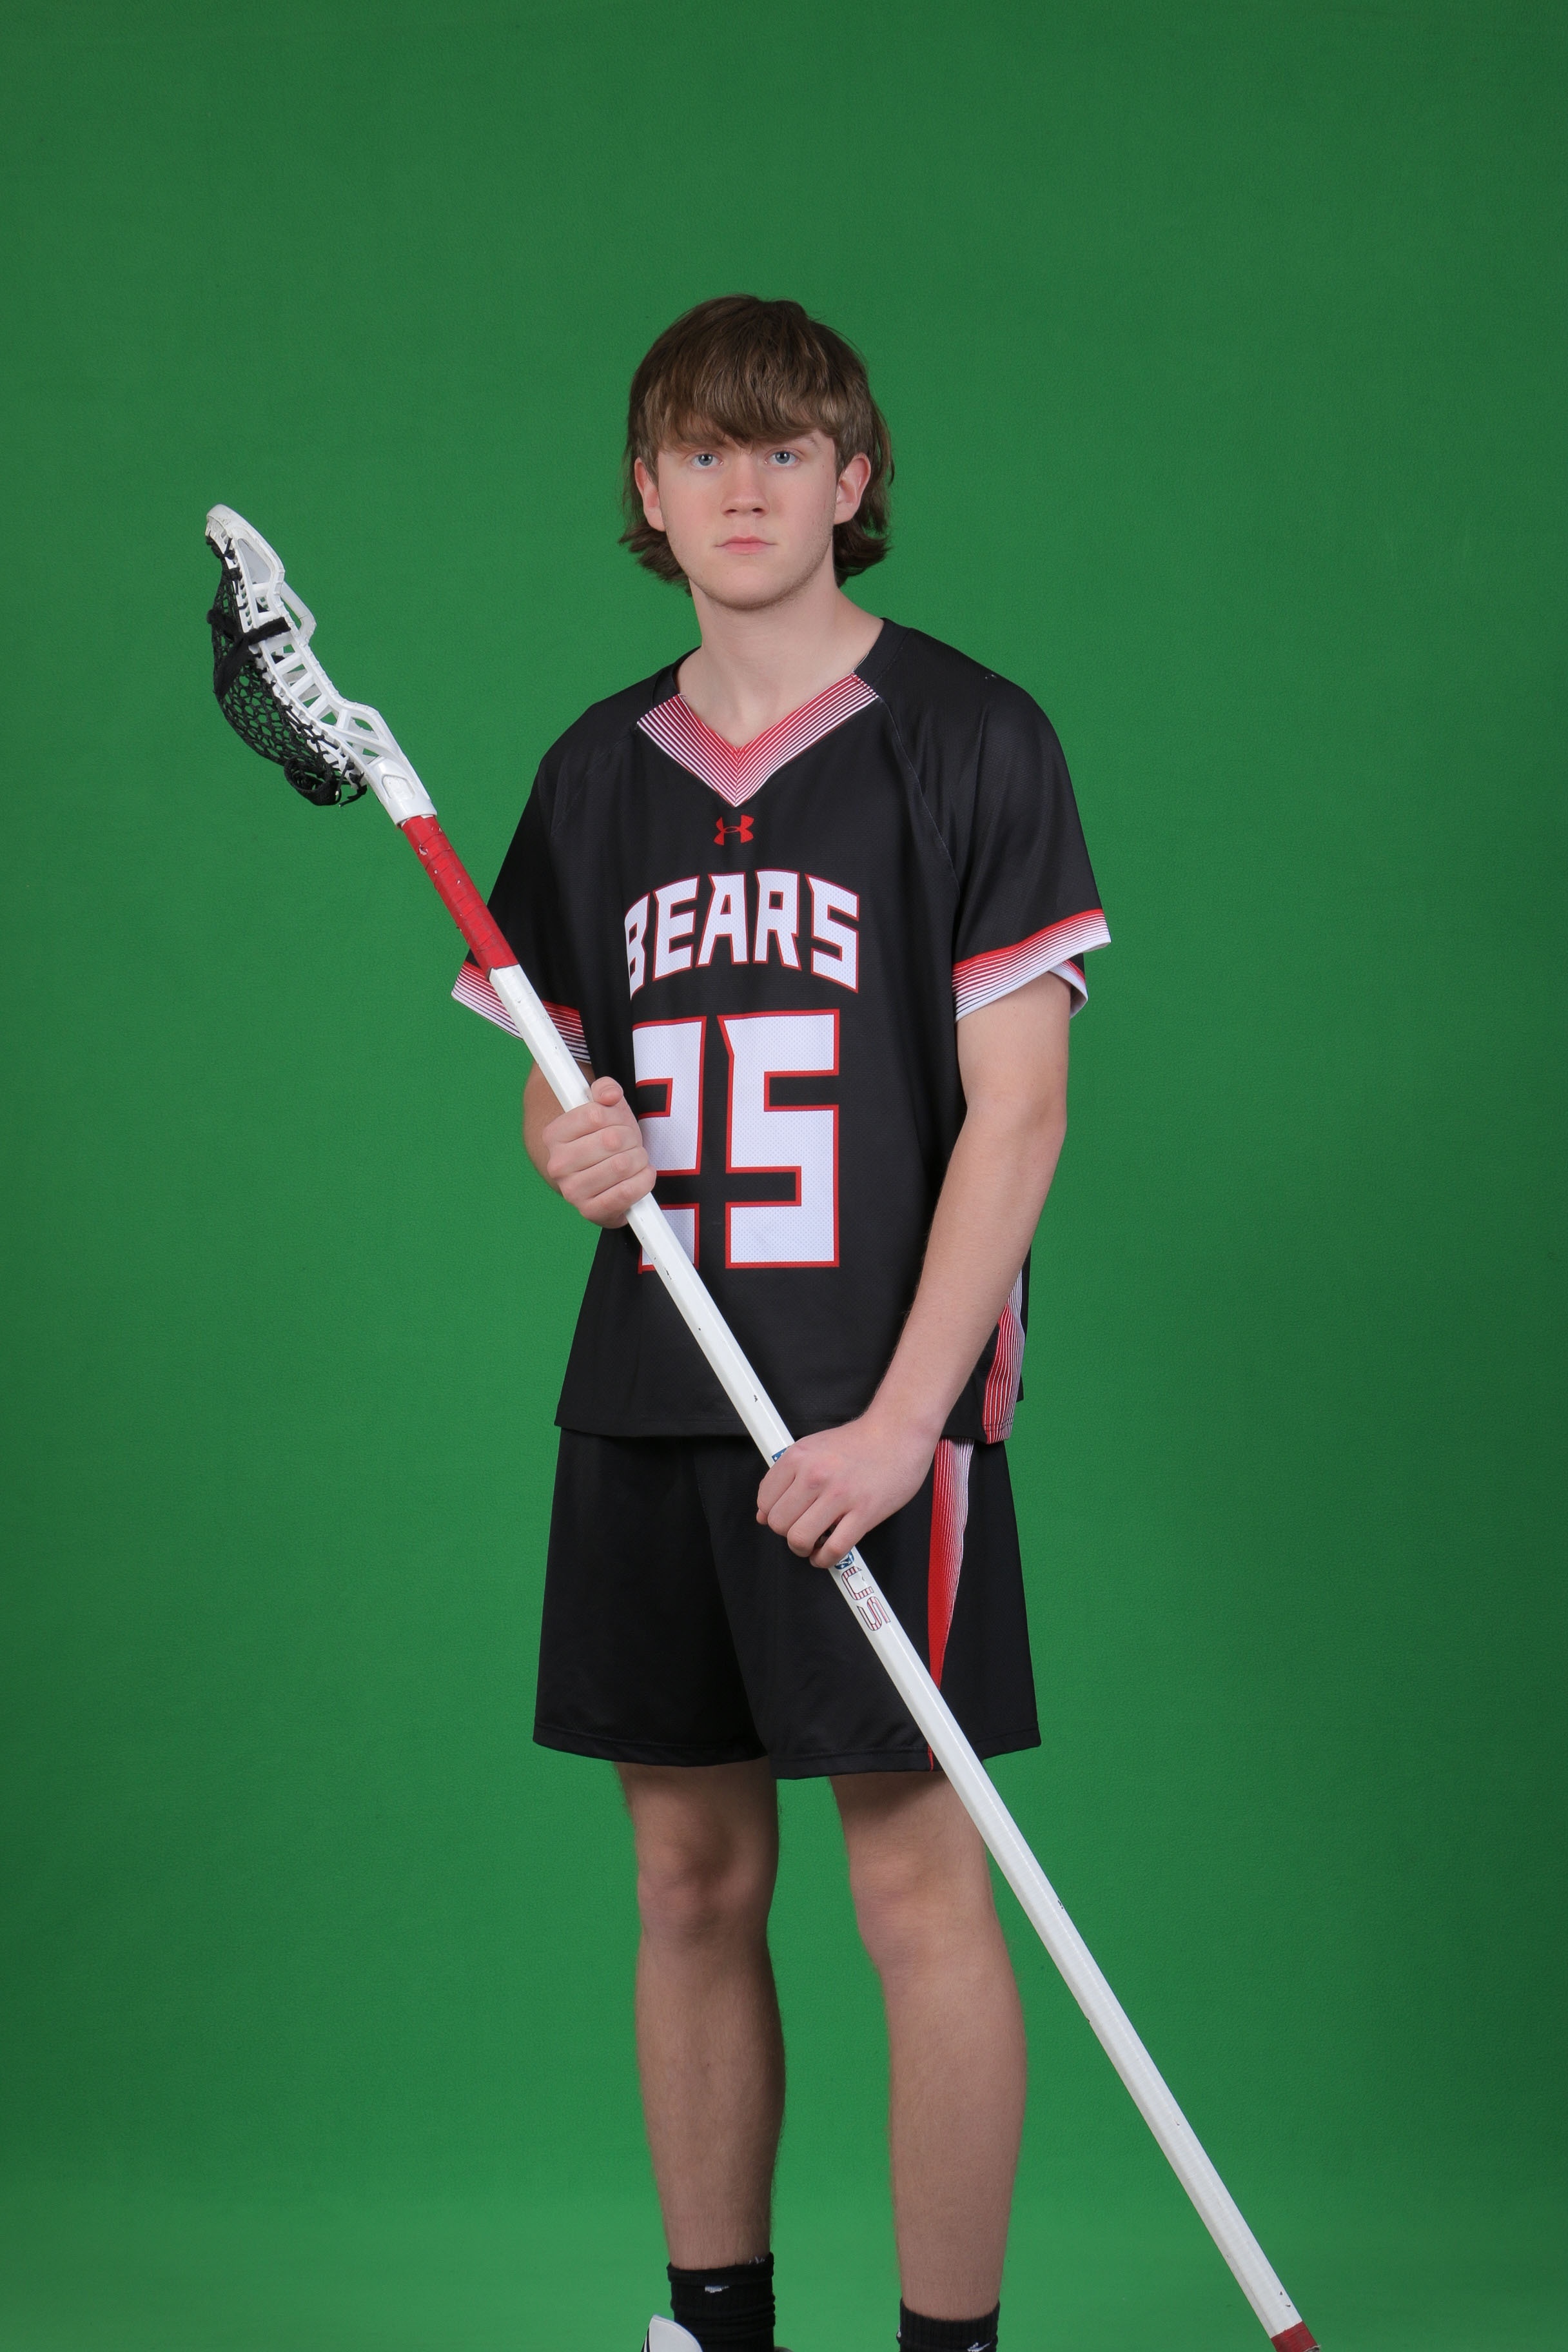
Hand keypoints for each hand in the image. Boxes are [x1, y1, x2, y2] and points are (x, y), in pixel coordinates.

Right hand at [542, 1076, 654, 1227]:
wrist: (593, 1176)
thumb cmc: (600, 1138)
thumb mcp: (603, 1107)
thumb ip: (605, 1090)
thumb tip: (610, 1094)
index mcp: (553, 1135)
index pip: (596, 1115)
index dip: (616, 1115)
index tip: (618, 1122)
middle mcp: (557, 1164)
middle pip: (612, 1140)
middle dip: (631, 1138)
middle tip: (630, 1143)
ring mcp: (572, 1191)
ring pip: (622, 1165)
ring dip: (639, 1159)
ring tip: (635, 1159)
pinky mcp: (590, 1211)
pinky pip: (625, 1194)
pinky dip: (642, 1182)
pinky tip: (643, 1175)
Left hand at [756, 1411, 937, 1566]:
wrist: (898, 1433)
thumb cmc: (859, 1441)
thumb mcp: (813, 1447)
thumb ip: (788, 1476)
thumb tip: (764, 1511)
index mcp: (799, 1457)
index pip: (765, 1500)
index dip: (771, 1514)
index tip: (784, 1516)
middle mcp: (815, 1475)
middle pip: (778, 1523)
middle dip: (786, 1532)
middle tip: (800, 1528)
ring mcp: (840, 1495)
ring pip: (800, 1539)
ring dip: (803, 1548)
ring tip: (813, 1542)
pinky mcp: (864, 1512)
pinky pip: (834, 1549)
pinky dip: (825, 1559)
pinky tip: (826, 1553)